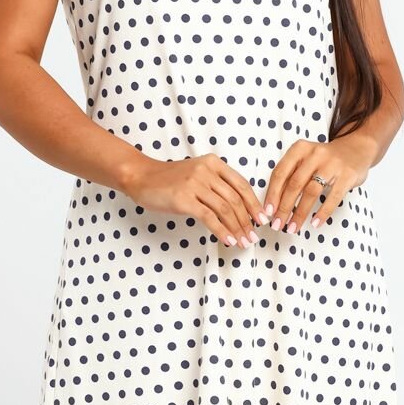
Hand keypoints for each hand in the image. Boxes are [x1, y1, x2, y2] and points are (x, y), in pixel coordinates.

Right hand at [125, 152, 271, 248]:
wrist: (141, 178)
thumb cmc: (169, 180)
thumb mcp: (197, 174)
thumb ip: (216, 185)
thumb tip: (238, 209)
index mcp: (213, 163)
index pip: (241, 185)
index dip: (254, 204)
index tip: (261, 219)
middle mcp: (206, 171)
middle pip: (235, 199)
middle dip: (247, 220)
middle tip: (252, 236)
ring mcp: (194, 184)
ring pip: (224, 209)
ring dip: (237, 228)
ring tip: (243, 241)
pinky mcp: (184, 199)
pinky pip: (209, 218)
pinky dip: (221, 231)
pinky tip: (228, 240)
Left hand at [263, 133, 376, 233]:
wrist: (357, 149)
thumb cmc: (325, 159)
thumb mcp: (306, 159)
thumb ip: (291, 175)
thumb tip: (273, 203)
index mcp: (300, 149)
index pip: (280, 172)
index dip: (272, 193)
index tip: (268, 211)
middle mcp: (315, 154)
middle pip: (294, 184)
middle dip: (284, 207)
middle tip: (277, 224)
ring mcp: (332, 164)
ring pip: (311, 192)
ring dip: (300, 213)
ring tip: (293, 227)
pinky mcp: (347, 175)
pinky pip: (333, 197)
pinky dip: (323, 213)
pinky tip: (315, 223)